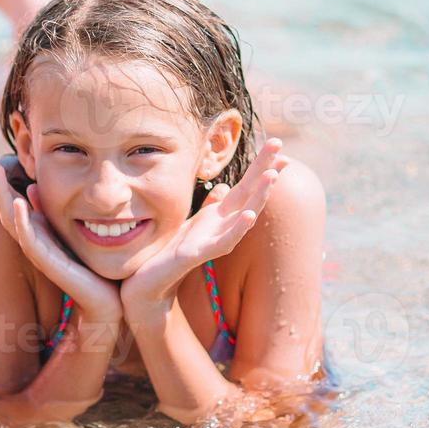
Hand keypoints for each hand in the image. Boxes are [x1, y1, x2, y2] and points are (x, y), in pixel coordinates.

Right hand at [0, 149, 121, 321]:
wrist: (104, 301)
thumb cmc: (89, 266)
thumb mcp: (67, 229)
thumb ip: (48, 211)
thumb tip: (31, 187)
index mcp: (35, 229)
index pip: (8, 198)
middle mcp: (31, 238)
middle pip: (3, 204)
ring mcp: (37, 250)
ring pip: (11, 217)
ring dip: (0, 192)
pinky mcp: (49, 263)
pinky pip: (31, 239)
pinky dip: (22, 220)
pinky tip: (19, 201)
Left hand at [121, 139, 287, 314]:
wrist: (149, 282)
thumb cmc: (171, 252)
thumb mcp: (191, 222)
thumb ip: (209, 206)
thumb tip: (224, 187)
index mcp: (218, 216)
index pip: (244, 186)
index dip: (259, 166)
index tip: (278, 147)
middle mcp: (221, 227)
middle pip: (248, 194)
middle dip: (264, 170)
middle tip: (279, 145)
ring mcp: (213, 241)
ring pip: (243, 215)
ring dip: (259, 196)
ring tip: (272, 175)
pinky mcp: (199, 254)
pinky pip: (224, 241)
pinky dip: (238, 228)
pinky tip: (250, 214)